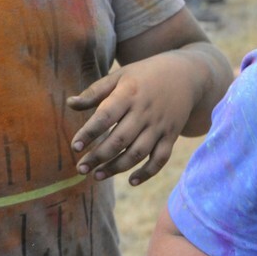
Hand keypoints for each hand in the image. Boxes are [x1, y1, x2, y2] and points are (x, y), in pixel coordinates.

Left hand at [67, 53, 197, 185]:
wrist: (186, 74)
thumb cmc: (145, 75)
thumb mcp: (120, 76)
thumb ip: (95, 92)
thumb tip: (70, 104)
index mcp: (129, 93)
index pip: (106, 116)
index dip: (89, 133)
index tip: (74, 147)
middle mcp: (145, 111)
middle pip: (120, 140)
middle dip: (98, 157)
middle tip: (80, 169)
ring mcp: (160, 125)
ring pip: (137, 153)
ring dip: (117, 168)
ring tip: (97, 176)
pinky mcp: (172, 135)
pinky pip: (161, 158)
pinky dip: (147, 172)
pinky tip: (131, 181)